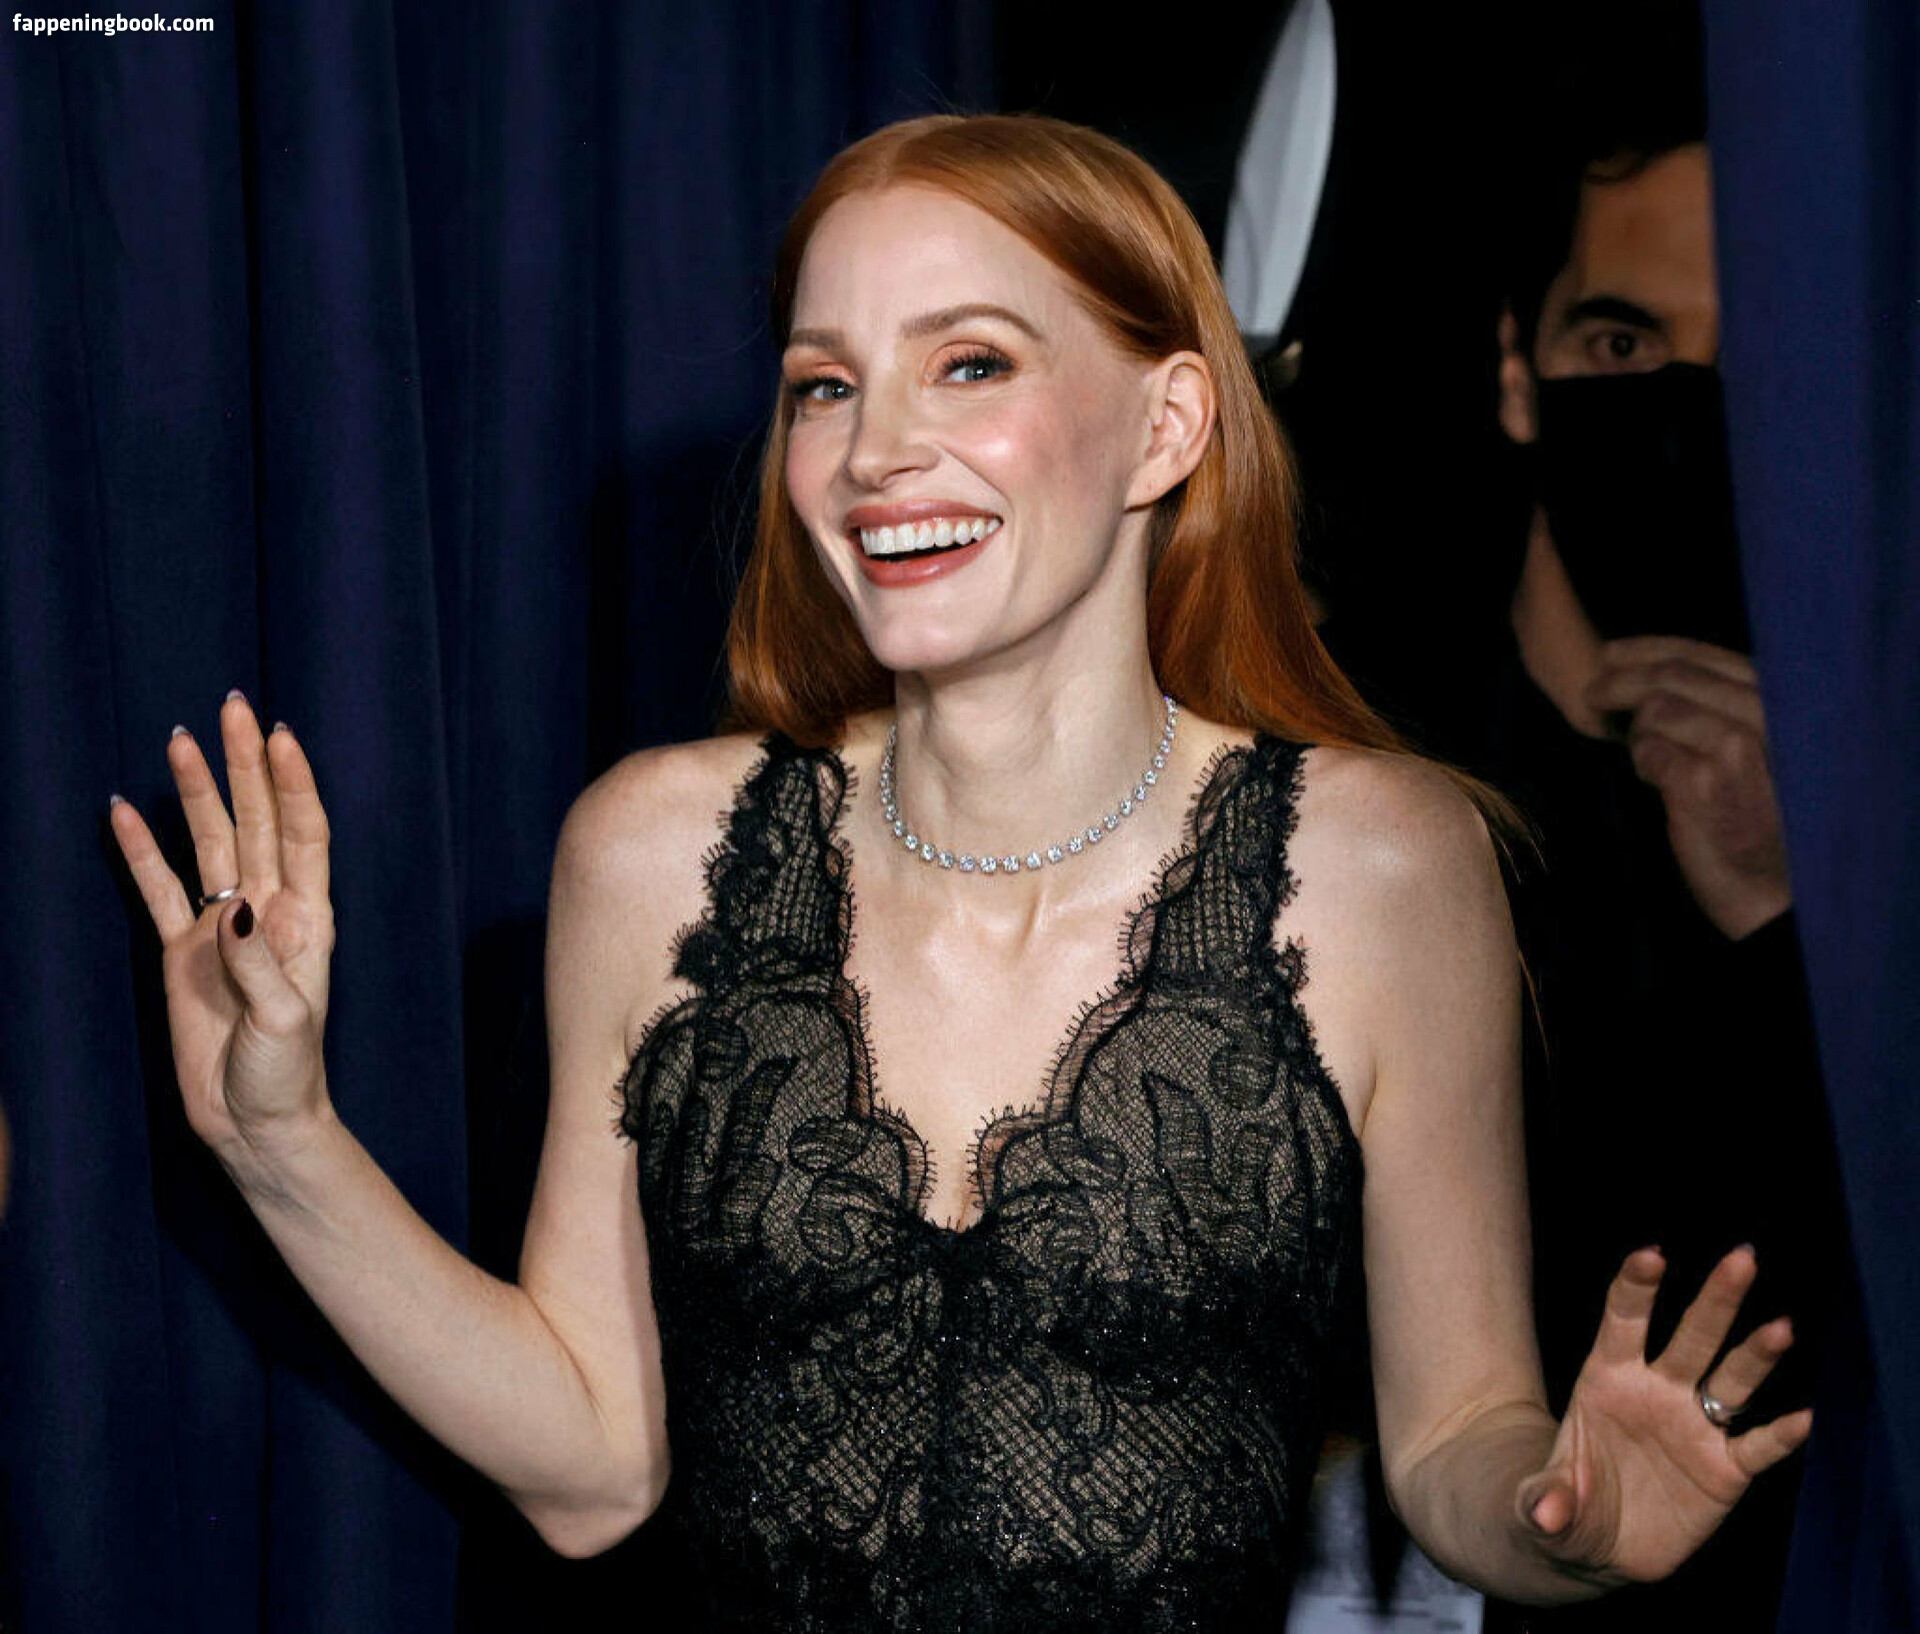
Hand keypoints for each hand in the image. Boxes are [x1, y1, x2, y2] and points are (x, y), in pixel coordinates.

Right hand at [110, 693, 336, 1173]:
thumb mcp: (284, 1022)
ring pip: (207, 844)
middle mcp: (268, 911)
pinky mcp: (182, 952)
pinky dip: (140, 851)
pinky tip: (122, 810)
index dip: (293, 785)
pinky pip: (158, 890)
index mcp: (308, 920)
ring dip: (196, 794)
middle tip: (230, 708)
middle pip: (256, 822)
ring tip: (179, 740)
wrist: (254, 1122)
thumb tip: (232, 907)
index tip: (280, 736)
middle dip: (245, 766)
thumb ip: (258, 964)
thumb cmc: (287, 1075)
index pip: (305, 834)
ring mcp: (222, 927)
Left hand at [1519, 1246, 1811, 1585]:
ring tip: (1781, 1327)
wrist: (1600, 1546)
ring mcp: (1694, 1428)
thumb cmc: (1567, 1503)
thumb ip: (1546, 1500)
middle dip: (1716, 1298)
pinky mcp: (1724, 1471)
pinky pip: (1757, 1448)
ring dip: (1756, 1355)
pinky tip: (1804, 1418)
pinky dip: (1780, 1436)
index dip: (1637, 1287)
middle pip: (1692, 1336)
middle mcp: (1658, 1392)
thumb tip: (1546, 1516)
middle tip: (1743, 1257)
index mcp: (1608, 1378)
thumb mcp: (1545, 1504)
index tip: (1651, 1255)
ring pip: (1732, 1381)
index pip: (1624, 1321)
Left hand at [1585, 637, 1791, 938]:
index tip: (1612, 653)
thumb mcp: (1760, 750)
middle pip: (1671, 676)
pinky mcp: (1702, 785)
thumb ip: (1723, 709)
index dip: (1648, 649)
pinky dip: (1641, 762)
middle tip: (1591, 693)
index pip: (1704, 656)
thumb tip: (1652, 677)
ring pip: (1655, 711)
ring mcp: (1734, 750)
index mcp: (1778, 703)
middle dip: (1619, 680)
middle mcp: (1763, 718)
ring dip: (1634, 731)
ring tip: (1643, 755)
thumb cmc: (1763, 819)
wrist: (1777, 889)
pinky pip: (1647, 751)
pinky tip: (1656, 779)